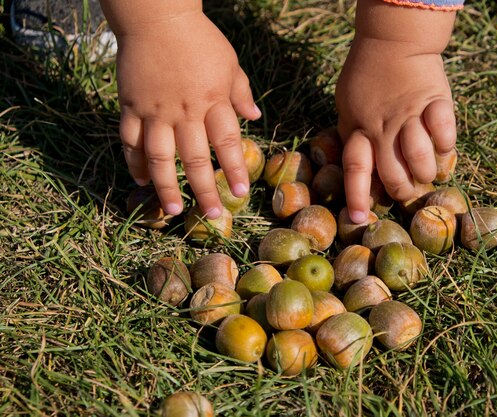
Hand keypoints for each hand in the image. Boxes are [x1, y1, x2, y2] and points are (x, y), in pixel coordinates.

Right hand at [109, 6, 259, 217]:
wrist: (156, 16)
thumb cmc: (199, 39)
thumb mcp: (229, 63)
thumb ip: (240, 93)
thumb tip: (256, 117)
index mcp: (213, 101)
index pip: (228, 143)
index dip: (235, 169)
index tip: (242, 192)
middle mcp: (185, 111)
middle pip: (196, 159)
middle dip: (206, 190)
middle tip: (213, 215)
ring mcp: (155, 111)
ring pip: (160, 158)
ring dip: (167, 187)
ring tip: (173, 210)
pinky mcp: (131, 106)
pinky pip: (130, 141)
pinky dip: (135, 163)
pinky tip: (141, 180)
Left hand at [335, 0, 456, 222]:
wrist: (393, 40)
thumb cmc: (366, 74)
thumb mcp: (346, 105)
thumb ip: (351, 134)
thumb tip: (353, 165)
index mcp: (358, 129)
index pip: (355, 169)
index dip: (356, 197)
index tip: (359, 219)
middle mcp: (383, 128)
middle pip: (393, 173)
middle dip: (402, 191)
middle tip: (408, 193)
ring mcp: (410, 115)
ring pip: (420, 158)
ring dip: (426, 172)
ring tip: (429, 173)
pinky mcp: (435, 102)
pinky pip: (444, 131)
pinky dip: (446, 144)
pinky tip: (444, 147)